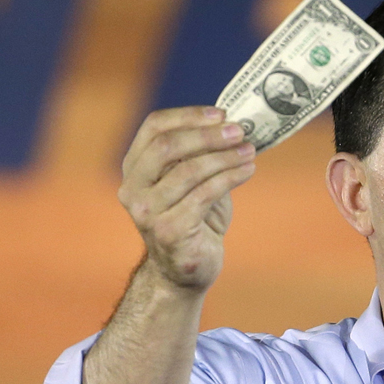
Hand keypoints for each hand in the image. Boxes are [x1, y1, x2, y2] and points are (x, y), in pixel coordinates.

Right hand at [119, 106, 256, 291]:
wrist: (186, 270)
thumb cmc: (194, 220)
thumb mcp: (193, 182)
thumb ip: (200, 154)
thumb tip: (233, 124)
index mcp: (135, 169)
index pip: (154, 128)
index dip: (188, 115)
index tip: (222, 114)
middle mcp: (133, 189)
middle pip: (167, 146)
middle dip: (207, 135)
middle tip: (239, 131)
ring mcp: (147, 212)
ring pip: (188, 170)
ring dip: (225, 157)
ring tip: (250, 151)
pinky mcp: (168, 231)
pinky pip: (204, 195)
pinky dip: (229, 178)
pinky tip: (248, 170)